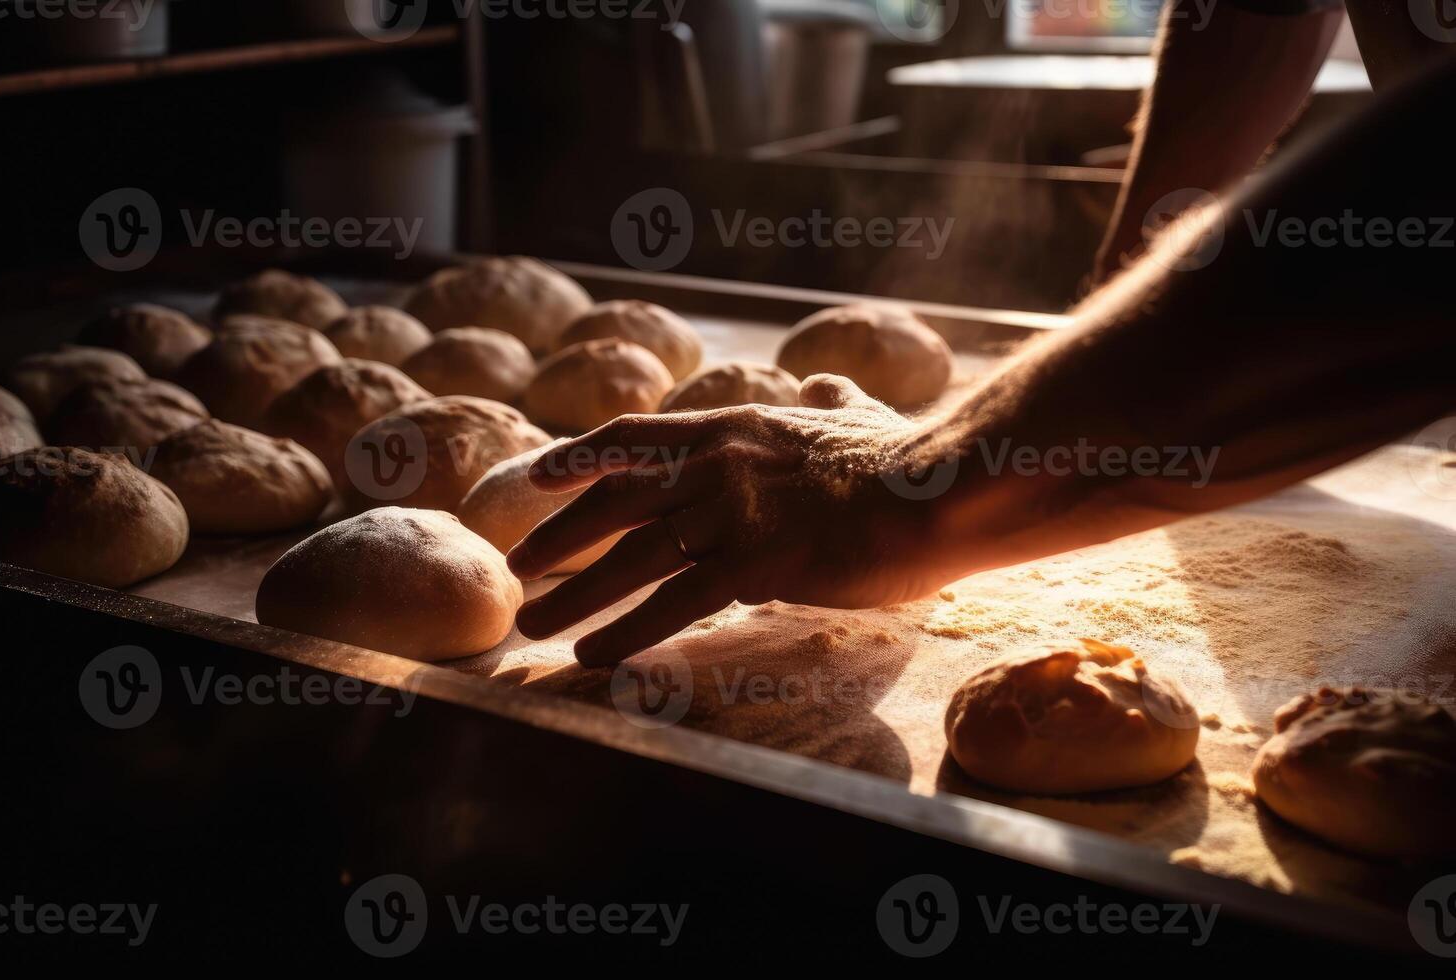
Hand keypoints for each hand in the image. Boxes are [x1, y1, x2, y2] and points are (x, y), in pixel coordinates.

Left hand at [507, 376, 949, 665]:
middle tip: (517, 568)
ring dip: (574, 594)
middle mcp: (716, 464)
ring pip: (630, 556)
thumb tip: (821, 382)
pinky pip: (673, 604)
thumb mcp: (857, 413)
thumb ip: (826, 401)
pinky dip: (627, 633)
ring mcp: (730, 512)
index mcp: (732, 427)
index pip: (633, 437)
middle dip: (557, 536)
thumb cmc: (906, 457)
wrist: (940, 488)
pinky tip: (594, 657)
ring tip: (534, 624)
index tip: (537, 478)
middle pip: (613, 501)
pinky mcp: (753, 563)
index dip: (578, 458)